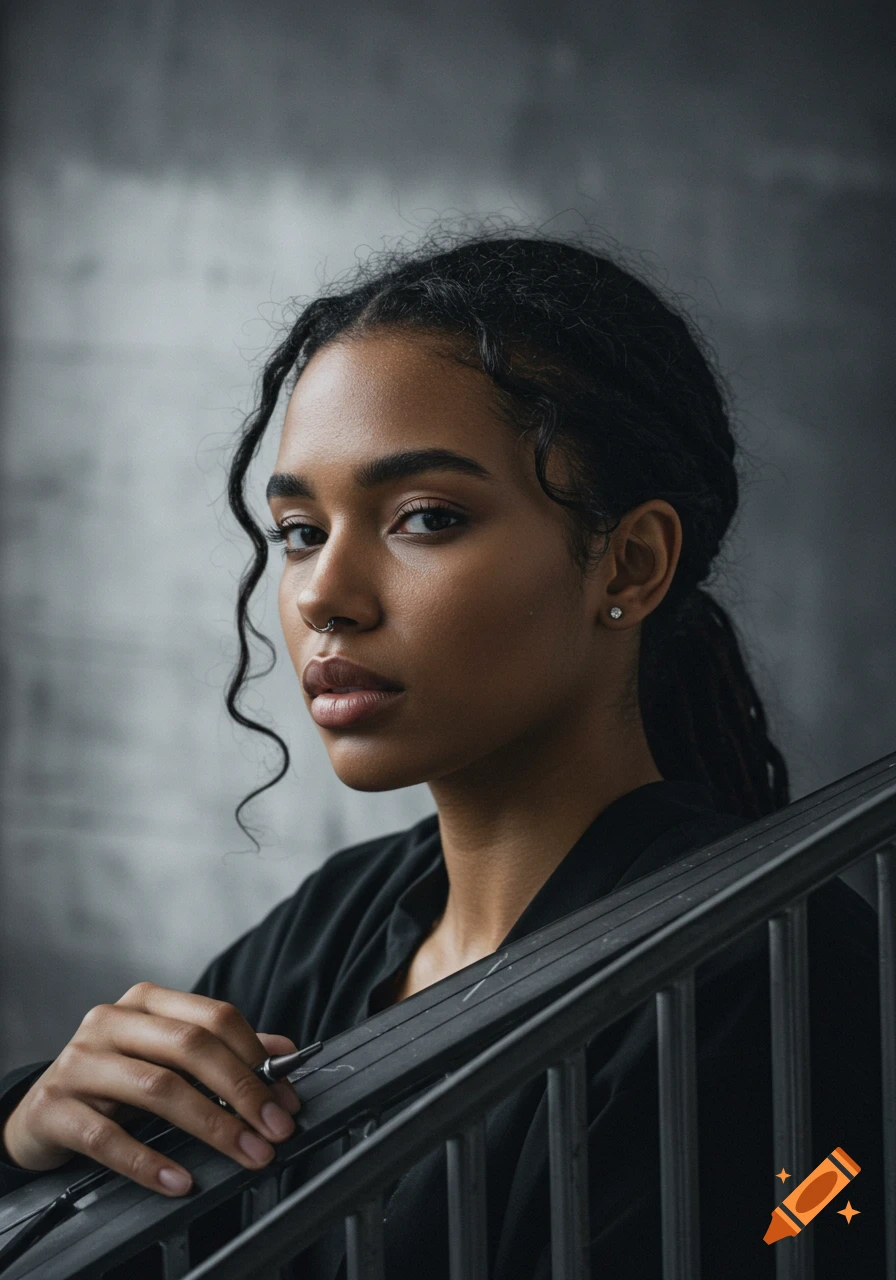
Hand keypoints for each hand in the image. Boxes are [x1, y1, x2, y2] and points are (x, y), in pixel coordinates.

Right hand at [1, 982, 301, 1196]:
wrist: (40, 1111)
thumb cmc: (114, 1081)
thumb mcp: (165, 1058)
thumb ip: (223, 1052)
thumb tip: (284, 1052)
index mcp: (147, 1003)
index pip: (214, 1017)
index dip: (258, 1057)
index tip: (286, 1098)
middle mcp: (112, 1022)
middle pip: (191, 1048)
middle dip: (243, 1090)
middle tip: (275, 1129)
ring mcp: (79, 1062)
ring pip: (157, 1088)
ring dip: (211, 1125)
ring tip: (245, 1152)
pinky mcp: (54, 1108)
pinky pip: (108, 1137)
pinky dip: (149, 1162)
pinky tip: (180, 1180)